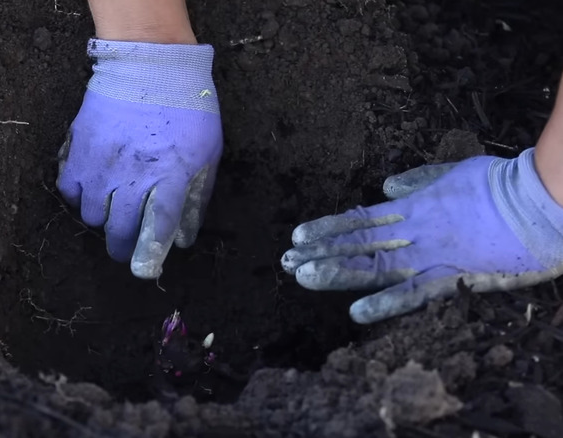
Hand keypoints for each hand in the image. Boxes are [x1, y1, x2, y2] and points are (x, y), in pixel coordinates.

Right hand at [57, 39, 222, 278]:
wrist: (150, 63)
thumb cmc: (187, 107)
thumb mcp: (208, 152)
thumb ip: (198, 198)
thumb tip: (185, 239)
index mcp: (172, 175)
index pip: (158, 228)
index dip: (149, 256)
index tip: (144, 272)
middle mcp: (134, 175)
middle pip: (120, 230)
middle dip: (122, 247)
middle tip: (125, 248)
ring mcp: (103, 163)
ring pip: (91, 215)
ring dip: (102, 220)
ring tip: (111, 209)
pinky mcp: (80, 149)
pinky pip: (69, 190)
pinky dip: (78, 197)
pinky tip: (91, 189)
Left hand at [281, 148, 562, 323]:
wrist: (541, 202)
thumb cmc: (500, 185)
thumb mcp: (451, 172)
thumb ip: (417, 180)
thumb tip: (385, 189)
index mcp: (413, 207)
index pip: (360, 220)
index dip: (328, 228)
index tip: (298, 235)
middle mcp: (413, 231)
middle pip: (357, 243)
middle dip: (319, 252)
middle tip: (285, 261)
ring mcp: (430, 254)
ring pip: (374, 264)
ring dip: (337, 270)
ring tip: (301, 276)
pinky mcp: (453, 275)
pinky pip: (415, 293)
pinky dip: (386, 302)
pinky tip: (356, 312)